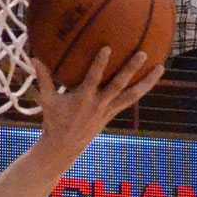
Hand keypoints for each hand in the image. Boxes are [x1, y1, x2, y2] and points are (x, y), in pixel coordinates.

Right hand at [32, 49, 162, 158]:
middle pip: (119, 85)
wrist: (64, 148)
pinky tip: (151, 78)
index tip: (108, 48)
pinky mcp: (113, 114)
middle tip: (143, 53)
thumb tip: (34, 57)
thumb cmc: (53, 121)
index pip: (93, 78)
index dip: (100, 64)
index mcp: (83, 99)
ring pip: (132, 95)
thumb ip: (43, 78)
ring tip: (161, 67)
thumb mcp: (46, 100)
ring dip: (147, 82)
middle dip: (131, 69)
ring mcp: (108, 110)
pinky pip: (130, 100)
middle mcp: (99, 104)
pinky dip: (141, 90)